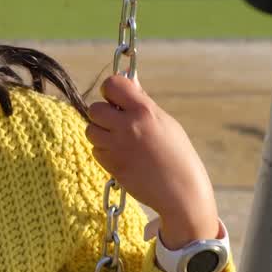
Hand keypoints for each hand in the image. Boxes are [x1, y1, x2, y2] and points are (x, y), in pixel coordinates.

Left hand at [87, 75, 220, 246]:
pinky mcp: (110, 165)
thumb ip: (142, 102)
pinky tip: (122, 156)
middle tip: (117, 123)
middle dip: (103, 114)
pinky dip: (104, 151)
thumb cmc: (176, 154)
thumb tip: (129, 80)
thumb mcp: (165, 122)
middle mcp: (128, 126)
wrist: (180, 191)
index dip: (111, 90)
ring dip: (101, 134)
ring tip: (121, 141)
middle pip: (94, 109)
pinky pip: (95, 150)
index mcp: (145, 111)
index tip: (116, 99)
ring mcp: (117, 146)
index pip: (112, 84)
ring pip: (91, 130)